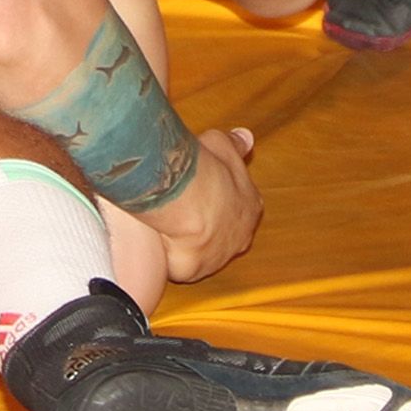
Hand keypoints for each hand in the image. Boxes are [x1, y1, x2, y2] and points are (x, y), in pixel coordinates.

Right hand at [140, 127, 263, 281]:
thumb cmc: (206, 170)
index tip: (202, 190)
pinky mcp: (195, 271)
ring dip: (190, 242)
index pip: (239, 205)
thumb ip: (235, 144)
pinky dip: (172, 257)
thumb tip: (246, 138)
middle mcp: (240, 236)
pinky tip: (160, 243)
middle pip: (225, 232)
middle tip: (183, 209)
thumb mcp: (222, 145)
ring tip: (168, 226)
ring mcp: (219, 257)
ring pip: (204, 251)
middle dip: (208, 224)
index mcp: (250, 206)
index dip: (220, 197)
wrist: (186, 201)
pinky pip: (183, 266)